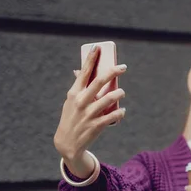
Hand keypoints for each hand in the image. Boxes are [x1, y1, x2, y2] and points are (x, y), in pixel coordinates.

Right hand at [54, 45, 126, 164]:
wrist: (67, 142)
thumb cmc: (72, 117)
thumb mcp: (71, 101)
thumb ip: (79, 87)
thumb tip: (80, 70)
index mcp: (74, 93)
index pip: (84, 72)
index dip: (92, 58)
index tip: (99, 47)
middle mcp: (81, 101)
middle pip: (100, 81)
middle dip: (113, 71)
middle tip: (123, 67)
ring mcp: (89, 114)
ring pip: (109, 98)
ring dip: (119, 93)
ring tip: (121, 92)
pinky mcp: (97, 125)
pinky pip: (113, 115)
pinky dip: (120, 111)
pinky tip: (121, 110)